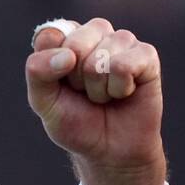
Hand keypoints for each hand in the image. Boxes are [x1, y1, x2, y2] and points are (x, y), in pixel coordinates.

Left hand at [25, 18, 165, 184]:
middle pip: (76, 44)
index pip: (50, 36)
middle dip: (77, 79)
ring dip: (99, 88)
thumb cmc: (76, 123)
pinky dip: (120, 88)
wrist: (110, 150)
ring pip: (101, 57)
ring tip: (105, 96)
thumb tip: (68, 55)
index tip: (61, 85)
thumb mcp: (43, 102)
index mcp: (65, 38)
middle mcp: (94, 34)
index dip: (53, 68)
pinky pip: (126, 64)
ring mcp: (122, 41)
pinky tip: (124, 93)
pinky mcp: (146, 55)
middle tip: (85, 93)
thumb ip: (38, 72)